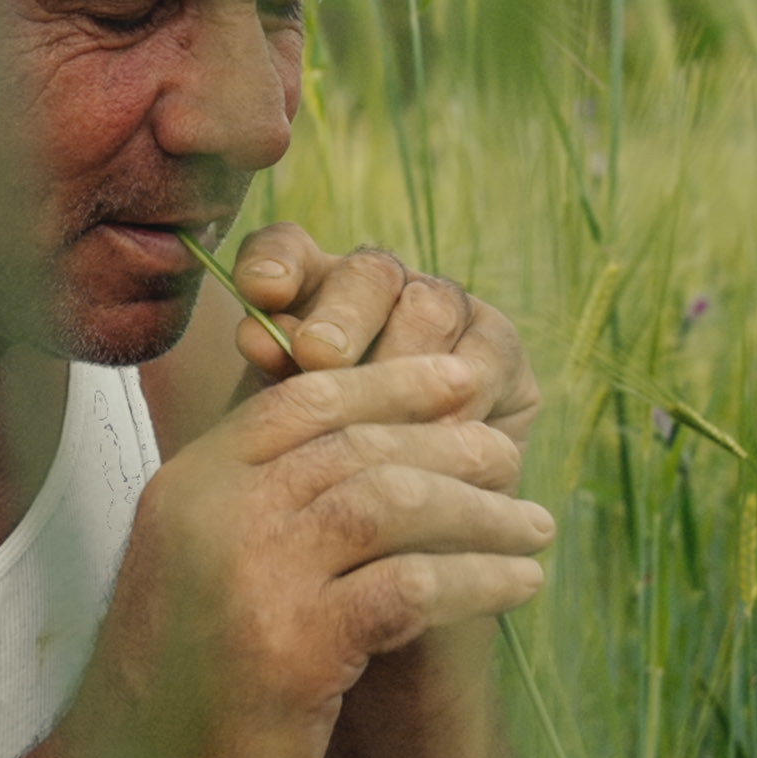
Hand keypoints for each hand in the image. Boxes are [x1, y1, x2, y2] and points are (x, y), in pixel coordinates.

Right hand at [217, 226, 542, 757]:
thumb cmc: (183, 666)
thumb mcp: (197, 555)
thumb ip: (258, 495)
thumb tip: (362, 443)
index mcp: (191, 482)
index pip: (300, 401)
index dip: (388, 383)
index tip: (456, 382)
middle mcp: (216, 514)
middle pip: (355, 445)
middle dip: (449, 444)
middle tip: (509, 455)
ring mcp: (253, 576)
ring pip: (390, 503)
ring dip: (478, 511)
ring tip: (532, 526)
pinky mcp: (296, 646)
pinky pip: (412, 587)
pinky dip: (479, 579)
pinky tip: (517, 584)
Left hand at [226, 225, 540, 451]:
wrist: (386, 508)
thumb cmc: (316, 456)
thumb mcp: (280, 410)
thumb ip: (270, 362)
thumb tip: (258, 335)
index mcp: (308, 283)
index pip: (286, 249)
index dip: (274, 262)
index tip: (259, 290)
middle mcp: (383, 282)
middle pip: (369, 274)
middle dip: (340, 317)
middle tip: (317, 355)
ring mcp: (446, 307)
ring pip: (432, 308)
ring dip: (401, 361)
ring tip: (376, 411)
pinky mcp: (498, 348)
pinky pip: (484, 358)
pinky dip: (458, 397)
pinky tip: (435, 431)